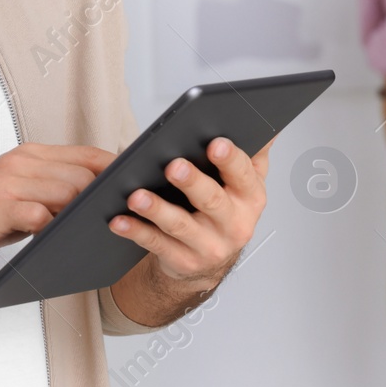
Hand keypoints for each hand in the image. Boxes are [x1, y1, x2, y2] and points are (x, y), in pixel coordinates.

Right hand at [0, 144, 115, 277]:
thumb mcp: (18, 194)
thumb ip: (52, 189)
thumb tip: (100, 198)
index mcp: (28, 155)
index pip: (88, 154)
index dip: (117, 172)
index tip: (137, 190)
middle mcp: (19, 162)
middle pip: (84, 175)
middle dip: (105, 199)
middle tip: (121, 221)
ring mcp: (7, 183)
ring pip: (68, 193)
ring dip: (82, 216)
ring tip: (92, 234)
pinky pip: (40, 215)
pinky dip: (54, 229)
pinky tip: (56, 241)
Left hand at [108, 136, 267, 290]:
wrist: (211, 258)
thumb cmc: (222, 209)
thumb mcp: (243, 182)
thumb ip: (251, 152)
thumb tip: (266, 125)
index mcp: (249, 197)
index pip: (242, 175)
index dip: (230, 160)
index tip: (215, 143)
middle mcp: (234, 223)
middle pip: (212, 200)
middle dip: (192, 182)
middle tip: (173, 166)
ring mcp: (209, 246)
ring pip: (181, 225)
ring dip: (157, 209)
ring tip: (136, 196)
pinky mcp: (184, 261)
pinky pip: (156, 245)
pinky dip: (136, 231)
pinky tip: (119, 220)